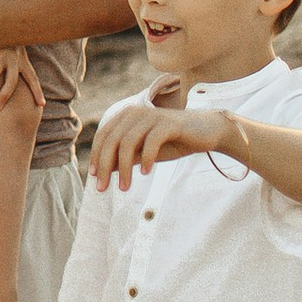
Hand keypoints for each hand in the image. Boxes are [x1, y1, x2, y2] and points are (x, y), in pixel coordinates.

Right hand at [0, 45, 45, 121]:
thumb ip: (20, 69)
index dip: (37, 91)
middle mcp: (13, 59)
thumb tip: (29, 86)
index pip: (33, 78)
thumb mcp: (19, 53)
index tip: (41, 104)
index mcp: (23, 62)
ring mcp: (1, 54)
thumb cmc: (9, 42)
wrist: (1, 20)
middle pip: (11, 81)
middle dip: (4, 96)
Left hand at [87, 92, 238, 191]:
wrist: (205, 132)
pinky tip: (146, 173)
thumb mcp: (144, 152)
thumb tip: (102, 171)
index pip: (103, 136)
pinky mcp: (168, 123)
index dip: (96, 157)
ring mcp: (152, 116)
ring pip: (128, 142)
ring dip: (124, 168)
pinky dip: (146, 158)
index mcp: (126, 116)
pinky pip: (152, 141)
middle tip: (103, 189)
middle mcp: (135, 112)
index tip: (95, 179)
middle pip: (112, 140)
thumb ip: (125, 158)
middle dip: (105, 166)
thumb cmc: (172, 142)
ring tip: (125, 187)